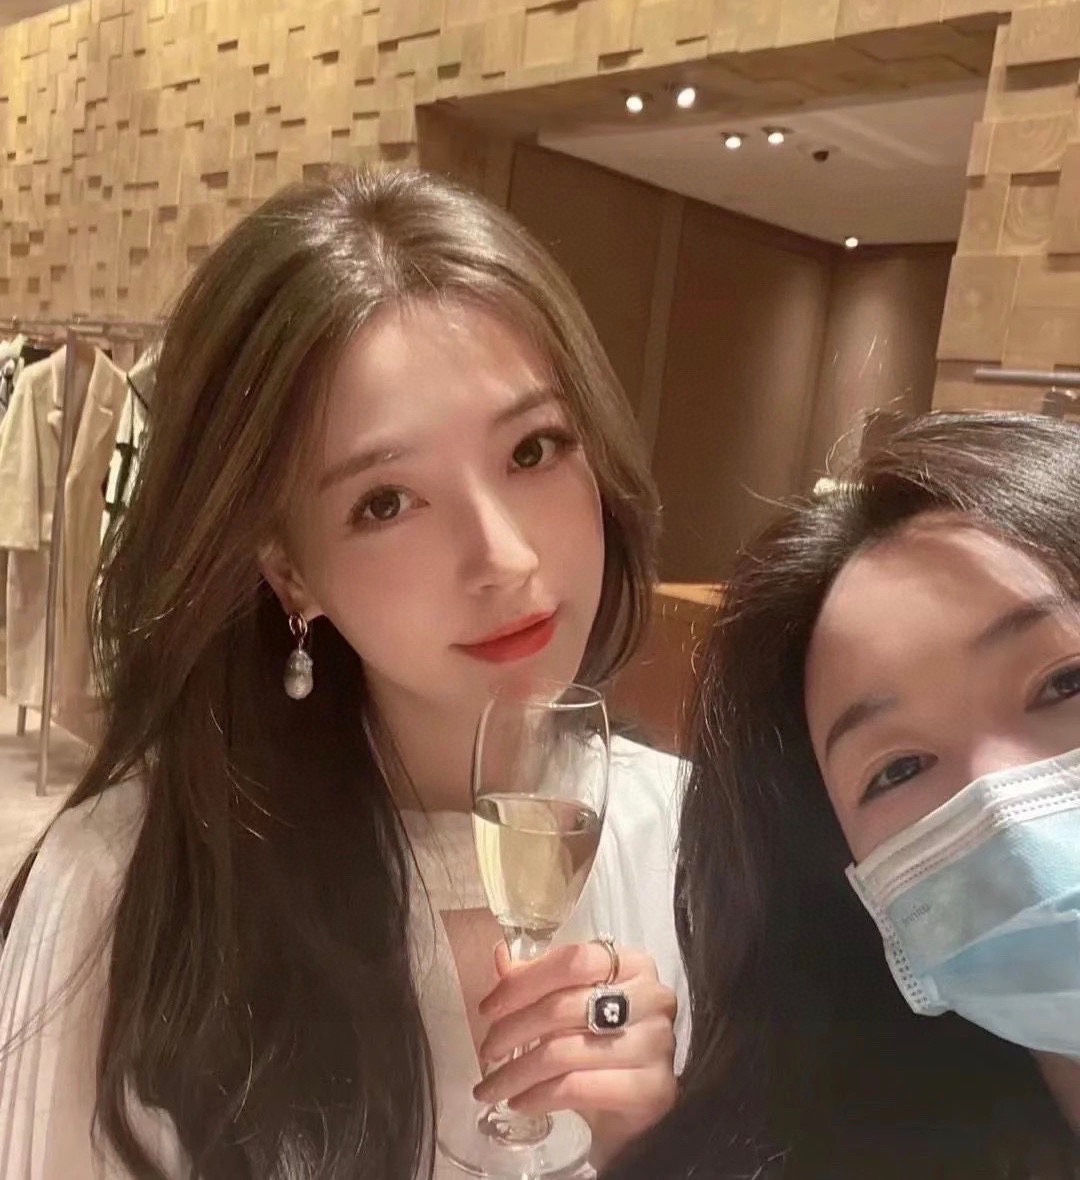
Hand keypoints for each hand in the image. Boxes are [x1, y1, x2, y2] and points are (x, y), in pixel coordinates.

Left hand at [474, 941, 677, 1167]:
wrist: (635, 1111)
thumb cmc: (599, 1047)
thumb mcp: (569, 1008)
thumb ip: (538, 980)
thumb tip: (500, 957)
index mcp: (633, 964)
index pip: (573, 961)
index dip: (525, 982)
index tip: (489, 1008)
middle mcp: (653, 997)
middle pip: (563, 1006)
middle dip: (513, 1031)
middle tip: (487, 1051)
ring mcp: (658, 1044)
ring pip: (564, 1051)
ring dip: (517, 1072)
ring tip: (492, 1087)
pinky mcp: (653, 1089)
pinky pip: (578, 1088)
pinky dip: (539, 1097)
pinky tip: (519, 1102)